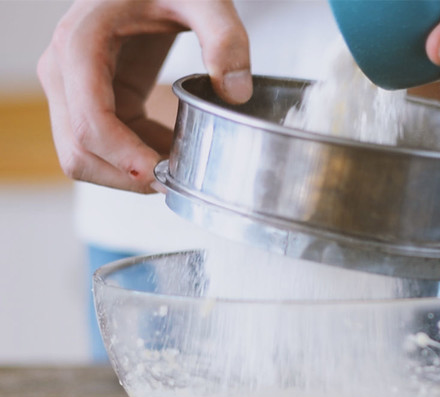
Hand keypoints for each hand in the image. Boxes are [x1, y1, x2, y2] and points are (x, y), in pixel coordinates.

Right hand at [38, 0, 251, 192]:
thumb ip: (224, 37)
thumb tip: (236, 94)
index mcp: (80, 44)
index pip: (90, 123)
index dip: (126, 159)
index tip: (165, 174)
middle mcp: (64, 71)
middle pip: (79, 152)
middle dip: (128, 175)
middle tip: (177, 177)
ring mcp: (73, 90)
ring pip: (86, 158)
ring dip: (131, 173)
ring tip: (178, 165)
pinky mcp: (91, 101)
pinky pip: (105, 148)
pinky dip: (136, 161)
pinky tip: (172, 149)